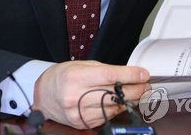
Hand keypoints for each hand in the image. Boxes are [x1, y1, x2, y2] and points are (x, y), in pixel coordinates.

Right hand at [33, 60, 149, 128]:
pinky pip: (106, 116)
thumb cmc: (63, 76)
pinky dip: (117, 109)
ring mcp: (79, 113)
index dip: (130, 75)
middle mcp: (77, 96)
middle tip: (146, 84)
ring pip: (113, 107)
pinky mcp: (83, 124)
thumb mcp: (81, 65)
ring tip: (137, 92)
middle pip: (115, 94)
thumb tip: (128, 73)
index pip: (110, 76)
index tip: (143, 74)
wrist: (44, 95)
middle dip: (135, 89)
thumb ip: (104, 70)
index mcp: (76, 77)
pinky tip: (121, 102)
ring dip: (129, 100)